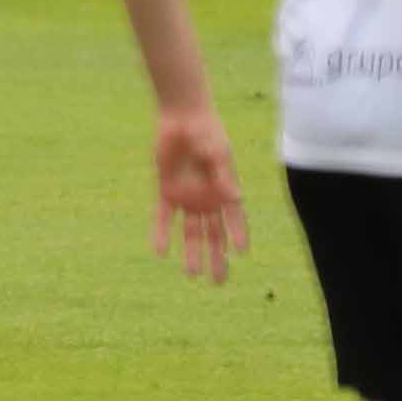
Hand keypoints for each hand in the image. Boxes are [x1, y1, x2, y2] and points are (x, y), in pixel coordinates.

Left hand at [148, 105, 249, 282]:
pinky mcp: (166, 191)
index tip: (242, 252)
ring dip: (191, 251)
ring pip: (191, 231)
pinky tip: (159, 250)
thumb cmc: (206, 133)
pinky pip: (163, 216)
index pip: (234, 219)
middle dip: (217, 257)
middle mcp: (207, 198)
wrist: (181, 118)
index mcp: (225, 191)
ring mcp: (187, 196)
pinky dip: (162, 232)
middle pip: (213, 234)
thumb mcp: (217, 153)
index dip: (238, 234)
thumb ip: (223, 176)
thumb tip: (237, 198)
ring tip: (192, 274)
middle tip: (219, 282)